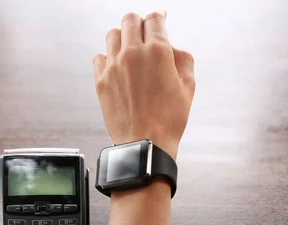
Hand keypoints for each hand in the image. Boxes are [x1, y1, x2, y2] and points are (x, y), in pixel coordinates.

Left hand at [93, 10, 194, 158]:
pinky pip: (99, 57)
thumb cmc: (169, 120)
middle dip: (139, 22)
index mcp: (158, 51)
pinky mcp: (100, 81)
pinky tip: (116, 66)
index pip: (154, 18)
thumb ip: (183, 59)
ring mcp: (113, 67)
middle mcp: (132, 54)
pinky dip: (107, 57)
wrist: (145, 144)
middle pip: (130, 20)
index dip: (159, 17)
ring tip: (129, 49)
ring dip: (122, 37)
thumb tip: (173, 48)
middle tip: (144, 32)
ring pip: (112, 34)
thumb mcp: (188, 86)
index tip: (159, 19)